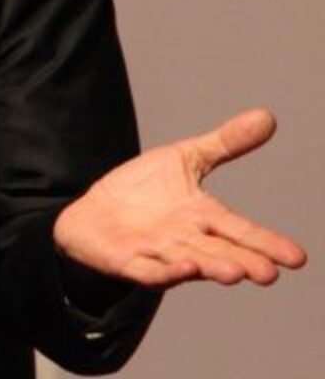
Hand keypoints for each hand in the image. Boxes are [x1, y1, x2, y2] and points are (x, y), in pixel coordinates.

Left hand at [54, 108, 307, 288]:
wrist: (92, 214)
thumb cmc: (144, 191)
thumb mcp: (184, 158)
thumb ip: (225, 143)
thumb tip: (267, 117)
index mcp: (203, 216)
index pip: (240, 231)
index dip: (266, 243)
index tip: (298, 258)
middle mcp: (186, 240)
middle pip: (220, 252)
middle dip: (244, 262)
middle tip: (269, 274)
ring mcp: (157, 252)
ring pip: (189, 263)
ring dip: (210, 268)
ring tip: (235, 273)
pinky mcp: (127, 261)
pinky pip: (148, 270)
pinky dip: (164, 273)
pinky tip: (184, 270)